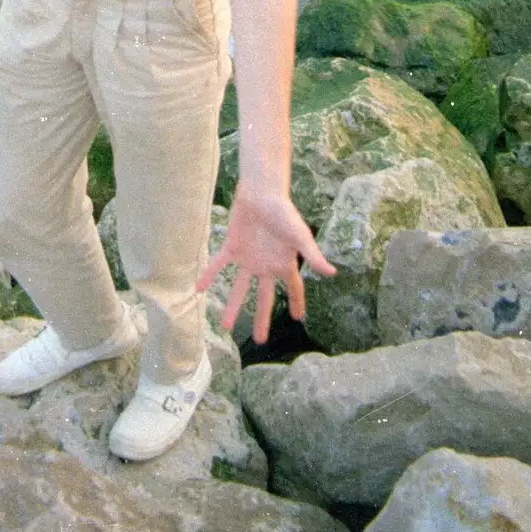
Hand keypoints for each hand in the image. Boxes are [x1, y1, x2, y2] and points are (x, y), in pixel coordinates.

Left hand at [197, 186, 334, 343]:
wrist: (261, 192)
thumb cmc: (284, 212)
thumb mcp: (300, 236)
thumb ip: (313, 255)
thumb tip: (332, 273)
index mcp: (283, 264)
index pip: (293, 289)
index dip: (296, 303)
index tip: (298, 318)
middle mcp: (265, 265)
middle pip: (263, 298)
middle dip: (262, 318)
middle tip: (260, 340)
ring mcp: (248, 258)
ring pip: (239, 288)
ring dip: (231, 306)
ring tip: (224, 326)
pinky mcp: (232, 247)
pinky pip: (219, 265)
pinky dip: (209, 275)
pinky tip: (198, 288)